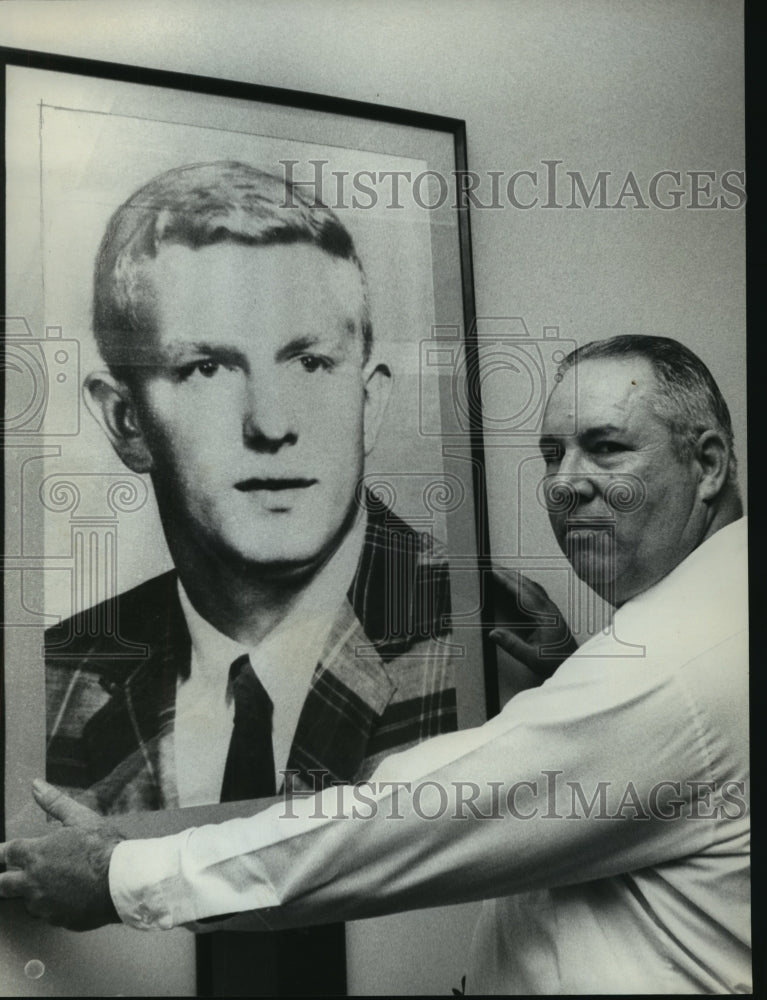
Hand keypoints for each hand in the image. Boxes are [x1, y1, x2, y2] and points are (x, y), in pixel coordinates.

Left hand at [0, 779, 123, 930]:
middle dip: (3, 878)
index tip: (1, 853)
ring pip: (25, 902)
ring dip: (30, 893)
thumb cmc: (104, 849)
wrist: (123, 881)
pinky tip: (65, 898)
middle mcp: (33, 882)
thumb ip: (54, 802)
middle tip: (7, 875)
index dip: (1, 852)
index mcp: (36, 854)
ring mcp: (44, 904)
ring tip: (45, 885)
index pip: (6, 853)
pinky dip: (52, 906)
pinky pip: (47, 914)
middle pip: (3, 885)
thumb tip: (37, 786)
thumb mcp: (80, 817)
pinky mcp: (58, 920)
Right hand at [489, 569, 576, 679]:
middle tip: (493, 567)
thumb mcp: (532, 658)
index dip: (507, 580)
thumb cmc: (556, 662)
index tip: (494, 572)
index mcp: (545, 616)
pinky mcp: (551, 613)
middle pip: (527, 585)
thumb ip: (512, 646)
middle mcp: (549, 609)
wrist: (575, 664)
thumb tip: (494, 633)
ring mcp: (551, 609)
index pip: (523, 592)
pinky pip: (535, 592)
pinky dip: (523, 585)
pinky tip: (517, 587)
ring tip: (502, 573)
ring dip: (517, 578)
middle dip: (509, 574)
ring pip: (532, 587)